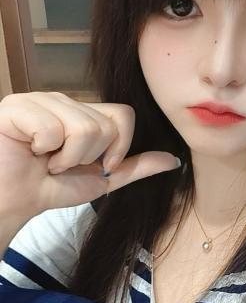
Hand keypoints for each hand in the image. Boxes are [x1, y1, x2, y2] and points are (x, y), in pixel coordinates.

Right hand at [0, 91, 179, 220]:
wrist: (13, 203)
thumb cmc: (49, 188)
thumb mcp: (102, 180)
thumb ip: (135, 167)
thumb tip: (172, 160)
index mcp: (85, 113)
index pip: (123, 115)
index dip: (117, 146)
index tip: (98, 164)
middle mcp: (65, 101)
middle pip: (104, 124)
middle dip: (86, 157)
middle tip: (60, 164)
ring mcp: (40, 99)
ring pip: (81, 127)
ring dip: (64, 157)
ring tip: (45, 160)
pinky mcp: (16, 105)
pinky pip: (51, 128)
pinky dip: (41, 150)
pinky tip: (28, 151)